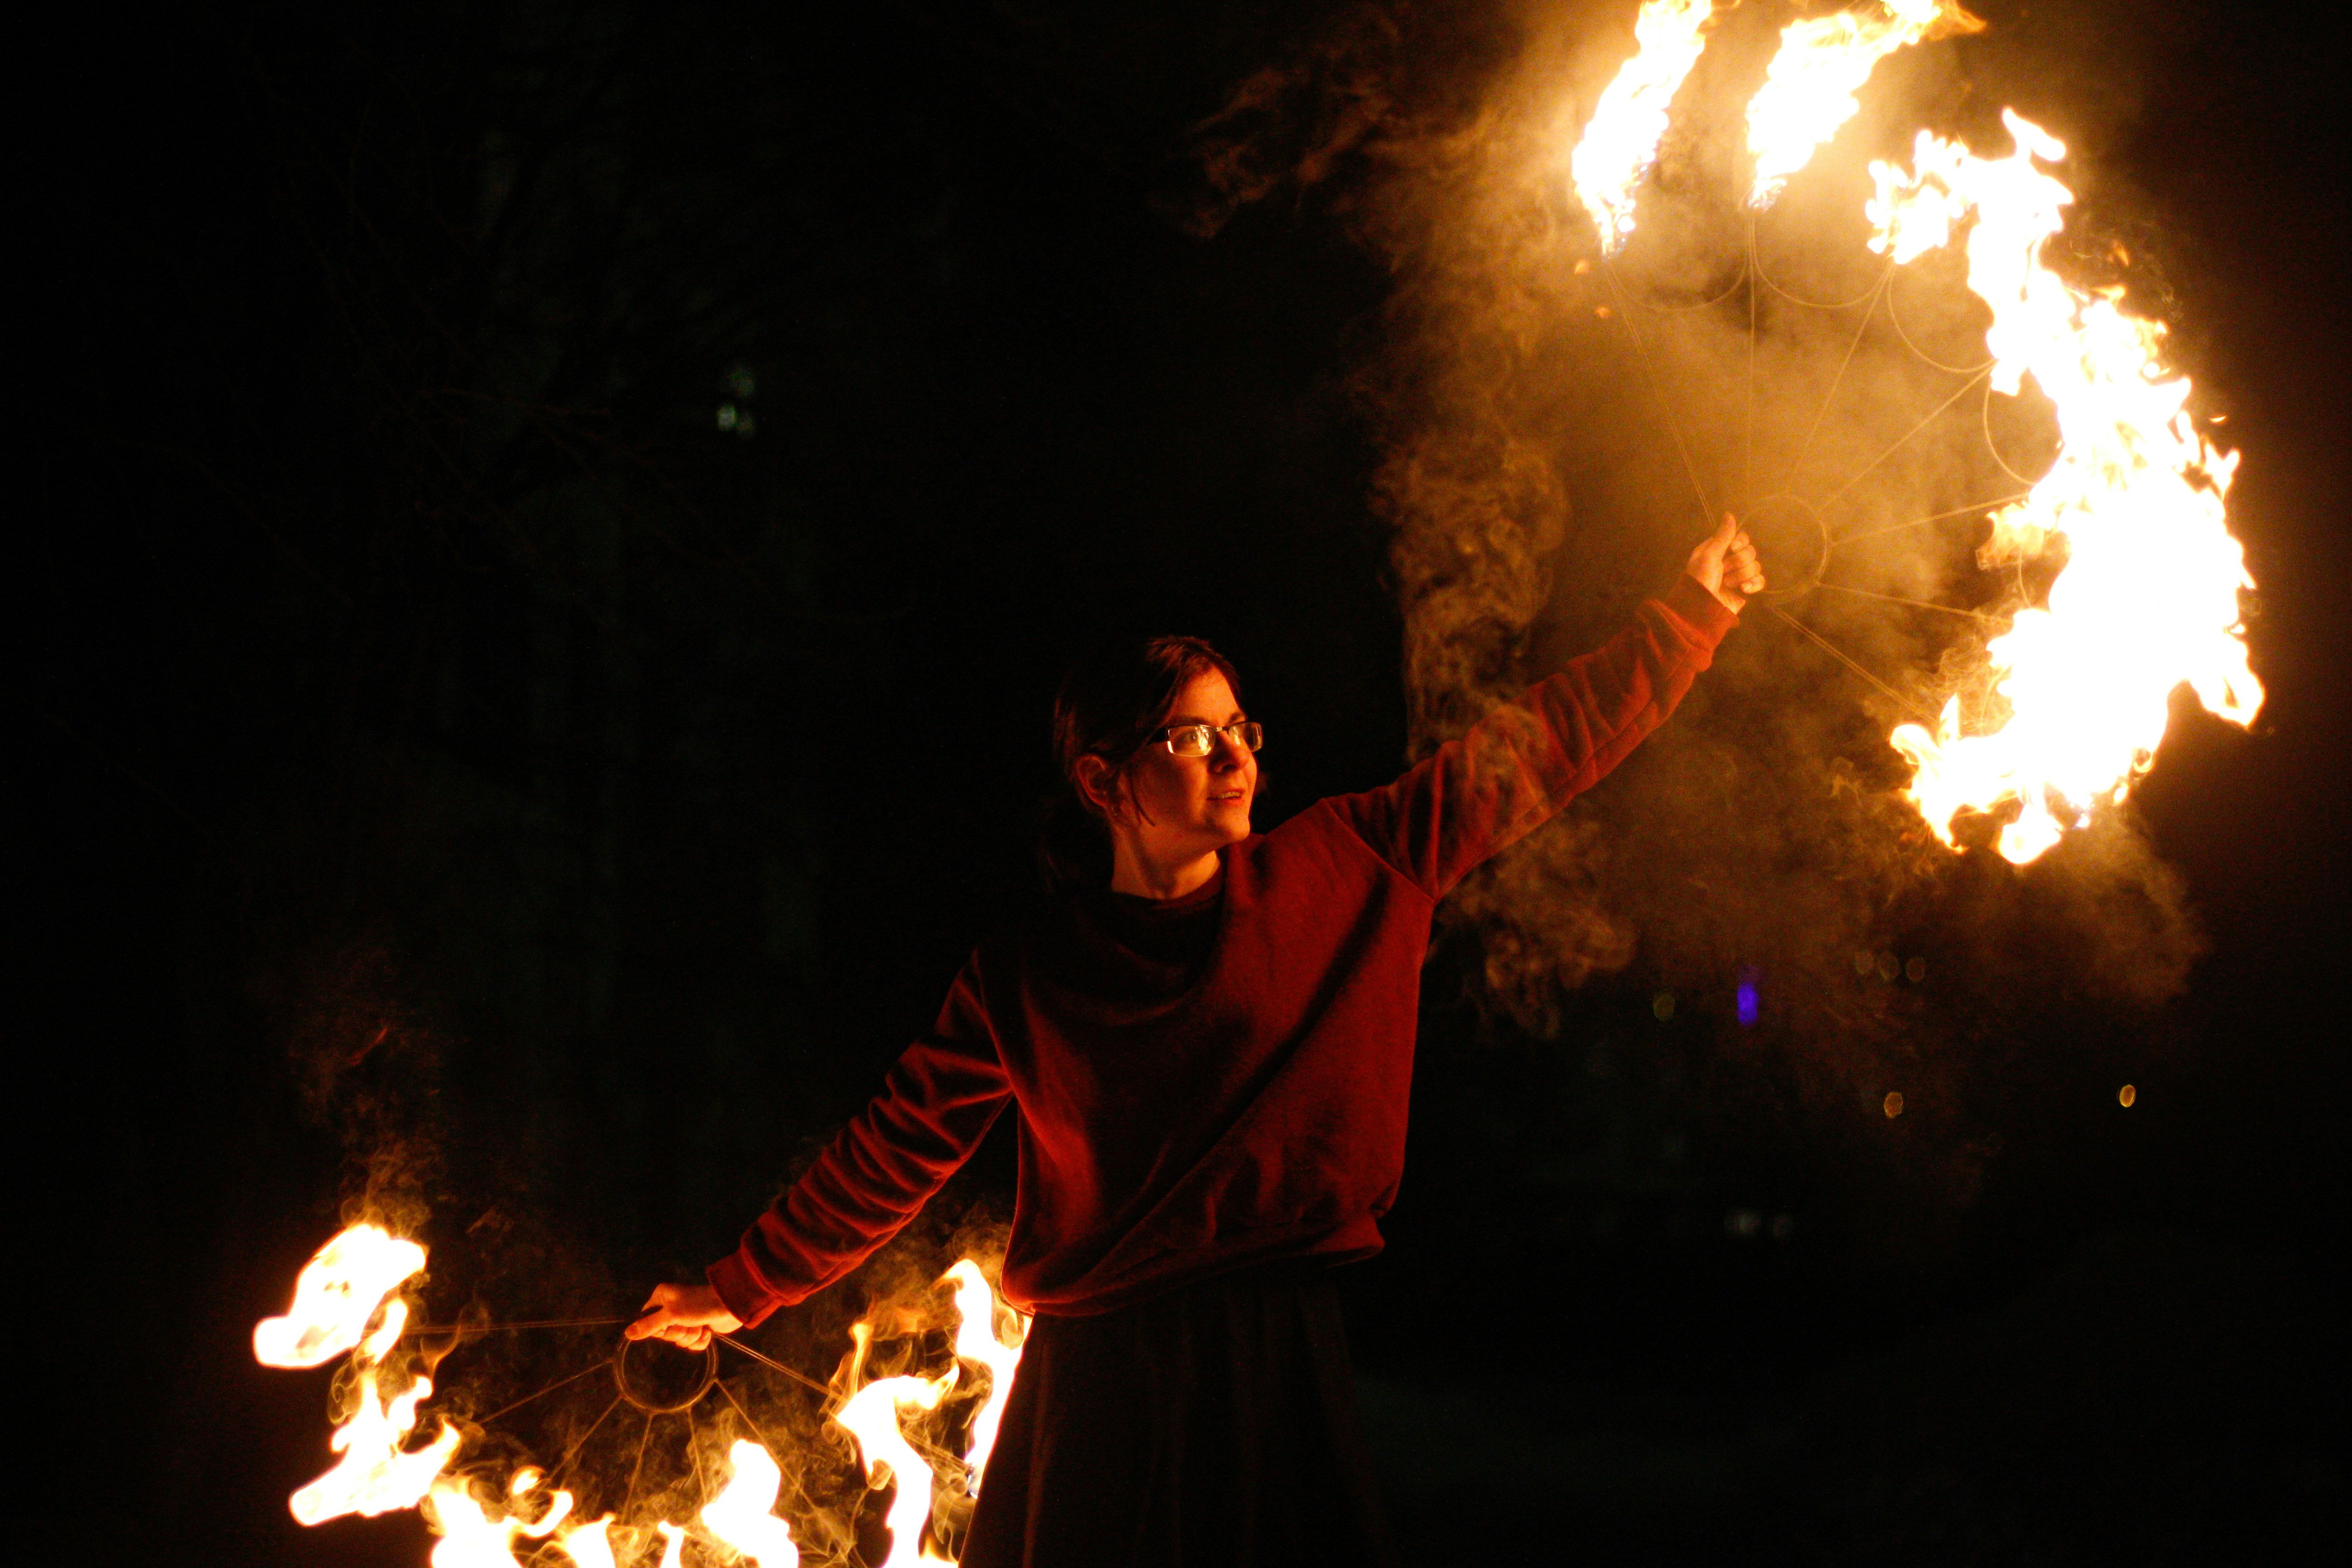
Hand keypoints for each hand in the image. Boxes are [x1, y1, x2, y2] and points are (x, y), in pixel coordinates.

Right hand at [626, 1282, 742, 1350]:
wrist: (732, 1306)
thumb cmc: (699, 1306)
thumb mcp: (671, 1314)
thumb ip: (649, 1325)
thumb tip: (627, 1334)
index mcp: (662, 1297)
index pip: (647, 1320)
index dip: (658, 1327)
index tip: (668, 1323)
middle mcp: (672, 1306)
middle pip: (664, 1333)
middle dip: (679, 1332)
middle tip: (688, 1322)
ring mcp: (687, 1318)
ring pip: (679, 1340)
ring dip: (691, 1336)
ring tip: (700, 1325)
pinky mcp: (699, 1327)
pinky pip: (692, 1343)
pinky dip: (700, 1340)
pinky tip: (707, 1332)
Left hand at [1687, 513, 1763, 612]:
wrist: (1701, 609)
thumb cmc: (1700, 580)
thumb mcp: (1709, 555)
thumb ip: (1723, 535)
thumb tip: (1729, 513)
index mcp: (1718, 549)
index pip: (1741, 537)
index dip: (1740, 542)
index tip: (1731, 548)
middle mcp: (1729, 560)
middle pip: (1750, 552)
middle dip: (1737, 563)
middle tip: (1723, 571)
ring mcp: (1738, 575)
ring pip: (1755, 566)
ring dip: (1740, 575)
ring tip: (1727, 584)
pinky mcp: (1746, 589)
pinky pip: (1760, 581)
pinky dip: (1753, 585)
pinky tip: (1743, 590)